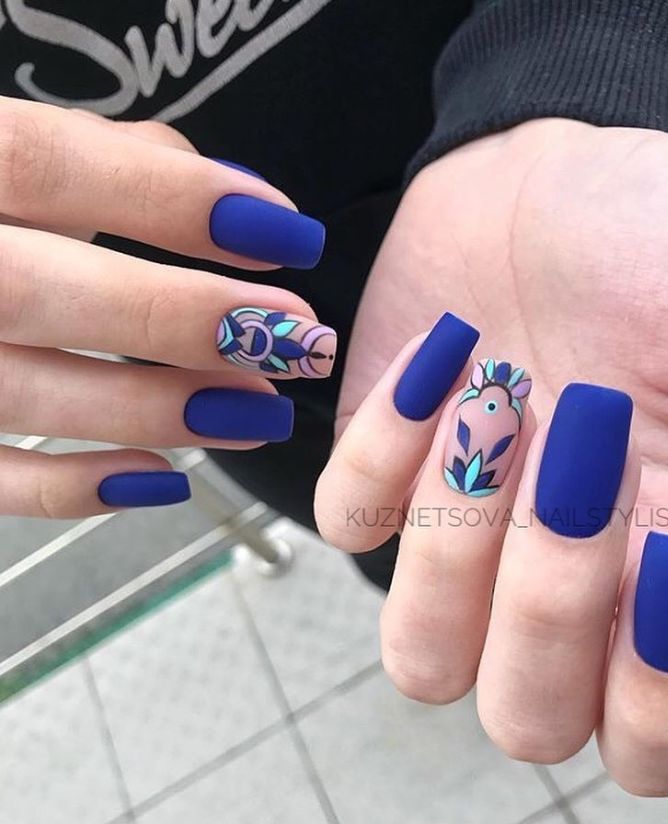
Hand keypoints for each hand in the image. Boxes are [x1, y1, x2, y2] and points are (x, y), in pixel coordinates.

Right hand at [0, 97, 334, 515]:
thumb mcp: (10, 150)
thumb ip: (107, 158)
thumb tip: (224, 192)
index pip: (47, 164)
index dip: (175, 201)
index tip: (289, 236)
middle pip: (38, 289)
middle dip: (181, 317)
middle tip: (297, 338)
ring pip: (22, 392)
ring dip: (155, 408)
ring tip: (260, 413)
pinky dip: (73, 488)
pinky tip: (162, 482)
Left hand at [316, 119, 667, 795]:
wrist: (540, 178)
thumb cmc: (649, 244)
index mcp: (660, 567)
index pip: (656, 738)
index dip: (667, 695)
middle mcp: (552, 581)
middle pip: (529, 719)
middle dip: (549, 600)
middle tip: (578, 448)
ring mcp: (455, 540)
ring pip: (421, 660)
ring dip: (454, 543)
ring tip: (499, 408)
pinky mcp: (376, 475)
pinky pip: (348, 526)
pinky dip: (381, 451)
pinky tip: (436, 364)